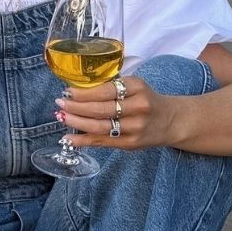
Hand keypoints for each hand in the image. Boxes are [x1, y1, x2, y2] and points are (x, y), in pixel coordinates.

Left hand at [54, 76, 175, 150]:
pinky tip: (69, 138)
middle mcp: (138, 107)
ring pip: (99, 127)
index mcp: (137, 88)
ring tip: (62, 117)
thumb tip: (77, 92)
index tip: (67, 92)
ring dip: (76, 123)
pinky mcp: (130, 144)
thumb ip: (111, 88)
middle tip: (60, 104)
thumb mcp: (135, 86)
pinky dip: (83, 140)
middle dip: (76, 107)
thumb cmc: (146, 100)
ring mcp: (135, 128)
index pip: (105, 91)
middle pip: (100, 109)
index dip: (83, 93)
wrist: (171, 121)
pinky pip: (102, 142)